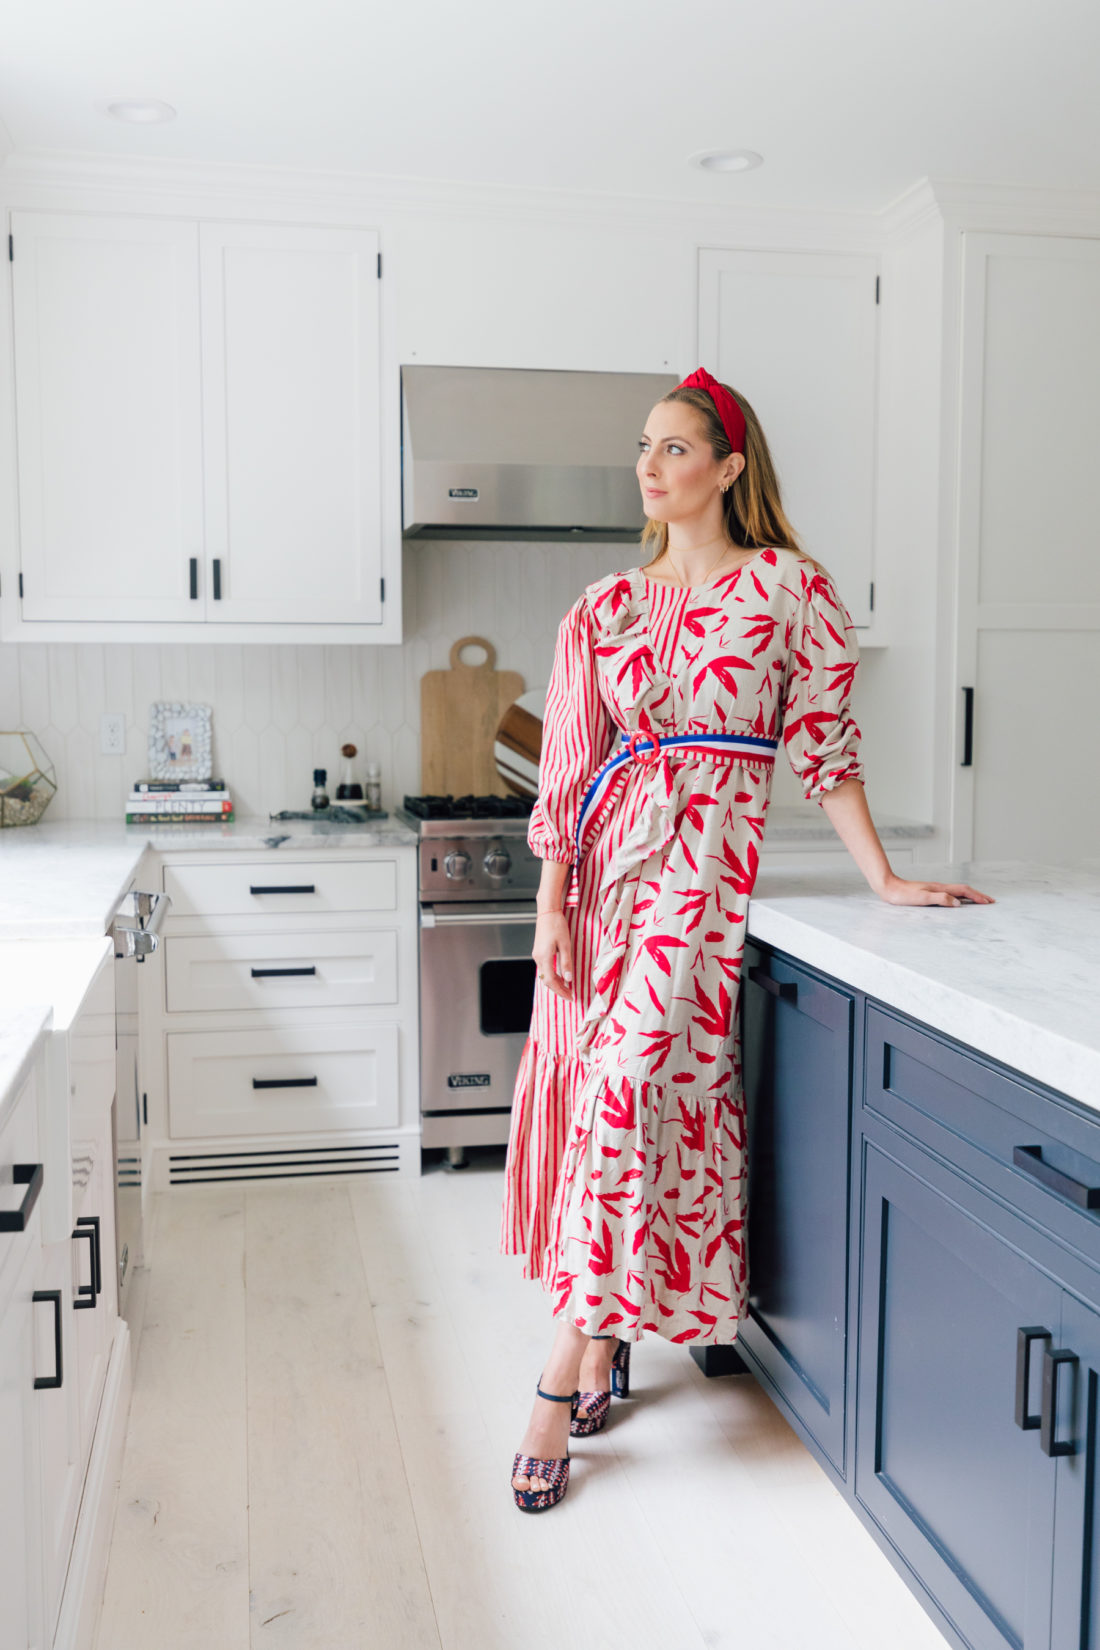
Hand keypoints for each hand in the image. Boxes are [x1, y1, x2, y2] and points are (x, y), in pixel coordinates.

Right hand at [533, 911, 573, 998]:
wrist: (547, 912)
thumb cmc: (557, 925)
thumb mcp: (565, 944)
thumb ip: (566, 963)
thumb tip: (568, 979)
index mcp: (544, 957)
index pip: (551, 981)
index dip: (561, 991)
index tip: (570, 996)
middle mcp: (538, 958)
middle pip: (547, 980)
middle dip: (558, 989)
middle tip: (570, 995)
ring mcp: (536, 955)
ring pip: (545, 975)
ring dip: (555, 983)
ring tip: (567, 987)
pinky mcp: (538, 951)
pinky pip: (544, 968)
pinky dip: (552, 975)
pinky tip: (560, 976)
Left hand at [876, 874, 994, 908]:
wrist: (889, 887)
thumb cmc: (903, 895)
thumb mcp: (922, 898)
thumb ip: (940, 899)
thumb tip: (958, 903)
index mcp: (940, 888)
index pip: (964, 891)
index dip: (977, 896)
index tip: (988, 902)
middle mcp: (940, 887)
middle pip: (964, 890)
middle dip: (978, 895)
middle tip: (990, 901)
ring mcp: (935, 889)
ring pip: (958, 892)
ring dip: (970, 896)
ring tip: (980, 901)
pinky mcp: (930, 893)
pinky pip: (950, 894)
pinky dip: (960, 897)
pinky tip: (959, 902)